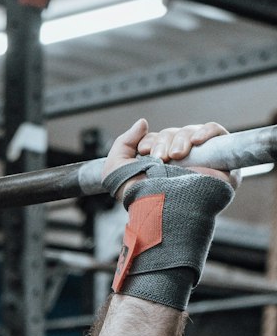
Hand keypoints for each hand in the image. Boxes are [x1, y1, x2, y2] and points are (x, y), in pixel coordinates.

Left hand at [103, 119, 237, 198]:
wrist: (160, 212)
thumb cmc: (138, 199)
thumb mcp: (115, 170)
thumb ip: (123, 143)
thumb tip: (143, 123)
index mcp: (159, 163)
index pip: (159, 138)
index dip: (151, 140)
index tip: (143, 150)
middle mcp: (180, 162)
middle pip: (174, 134)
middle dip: (164, 141)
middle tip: (159, 157)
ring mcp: (200, 160)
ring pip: (192, 132)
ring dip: (181, 139)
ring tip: (174, 156)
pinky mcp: (220, 162)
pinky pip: (217, 133)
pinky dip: (207, 131)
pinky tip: (197, 141)